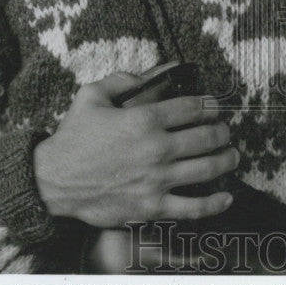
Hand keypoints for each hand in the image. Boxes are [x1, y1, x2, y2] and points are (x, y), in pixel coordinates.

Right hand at [33, 72, 237, 227]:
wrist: (53, 181)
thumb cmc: (73, 138)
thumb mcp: (91, 96)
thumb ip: (122, 80)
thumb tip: (149, 76)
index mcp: (144, 119)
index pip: (192, 107)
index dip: (210, 104)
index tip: (215, 106)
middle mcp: (157, 149)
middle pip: (206, 137)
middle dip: (222, 131)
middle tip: (224, 131)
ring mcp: (157, 180)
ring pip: (207, 169)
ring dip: (226, 160)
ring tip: (232, 155)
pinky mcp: (152, 207)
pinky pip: (193, 208)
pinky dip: (214, 204)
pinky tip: (226, 197)